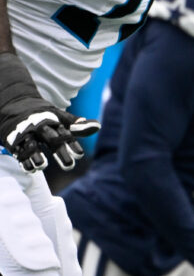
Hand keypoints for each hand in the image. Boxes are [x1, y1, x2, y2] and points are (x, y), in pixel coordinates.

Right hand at [0, 53, 98, 172]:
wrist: (17, 106)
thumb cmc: (45, 115)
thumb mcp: (61, 117)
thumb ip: (78, 124)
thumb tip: (98, 126)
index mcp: (54, 121)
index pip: (65, 133)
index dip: (72, 144)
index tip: (80, 155)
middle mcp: (40, 127)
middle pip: (51, 139)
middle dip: (59, 151)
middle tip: (69, 165)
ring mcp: (26, 134)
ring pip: (31, 145)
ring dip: (36, 156)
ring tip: (42, 166)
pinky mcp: (14, 141)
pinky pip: (19, 151)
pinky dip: (24, 160)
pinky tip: (31, 169)